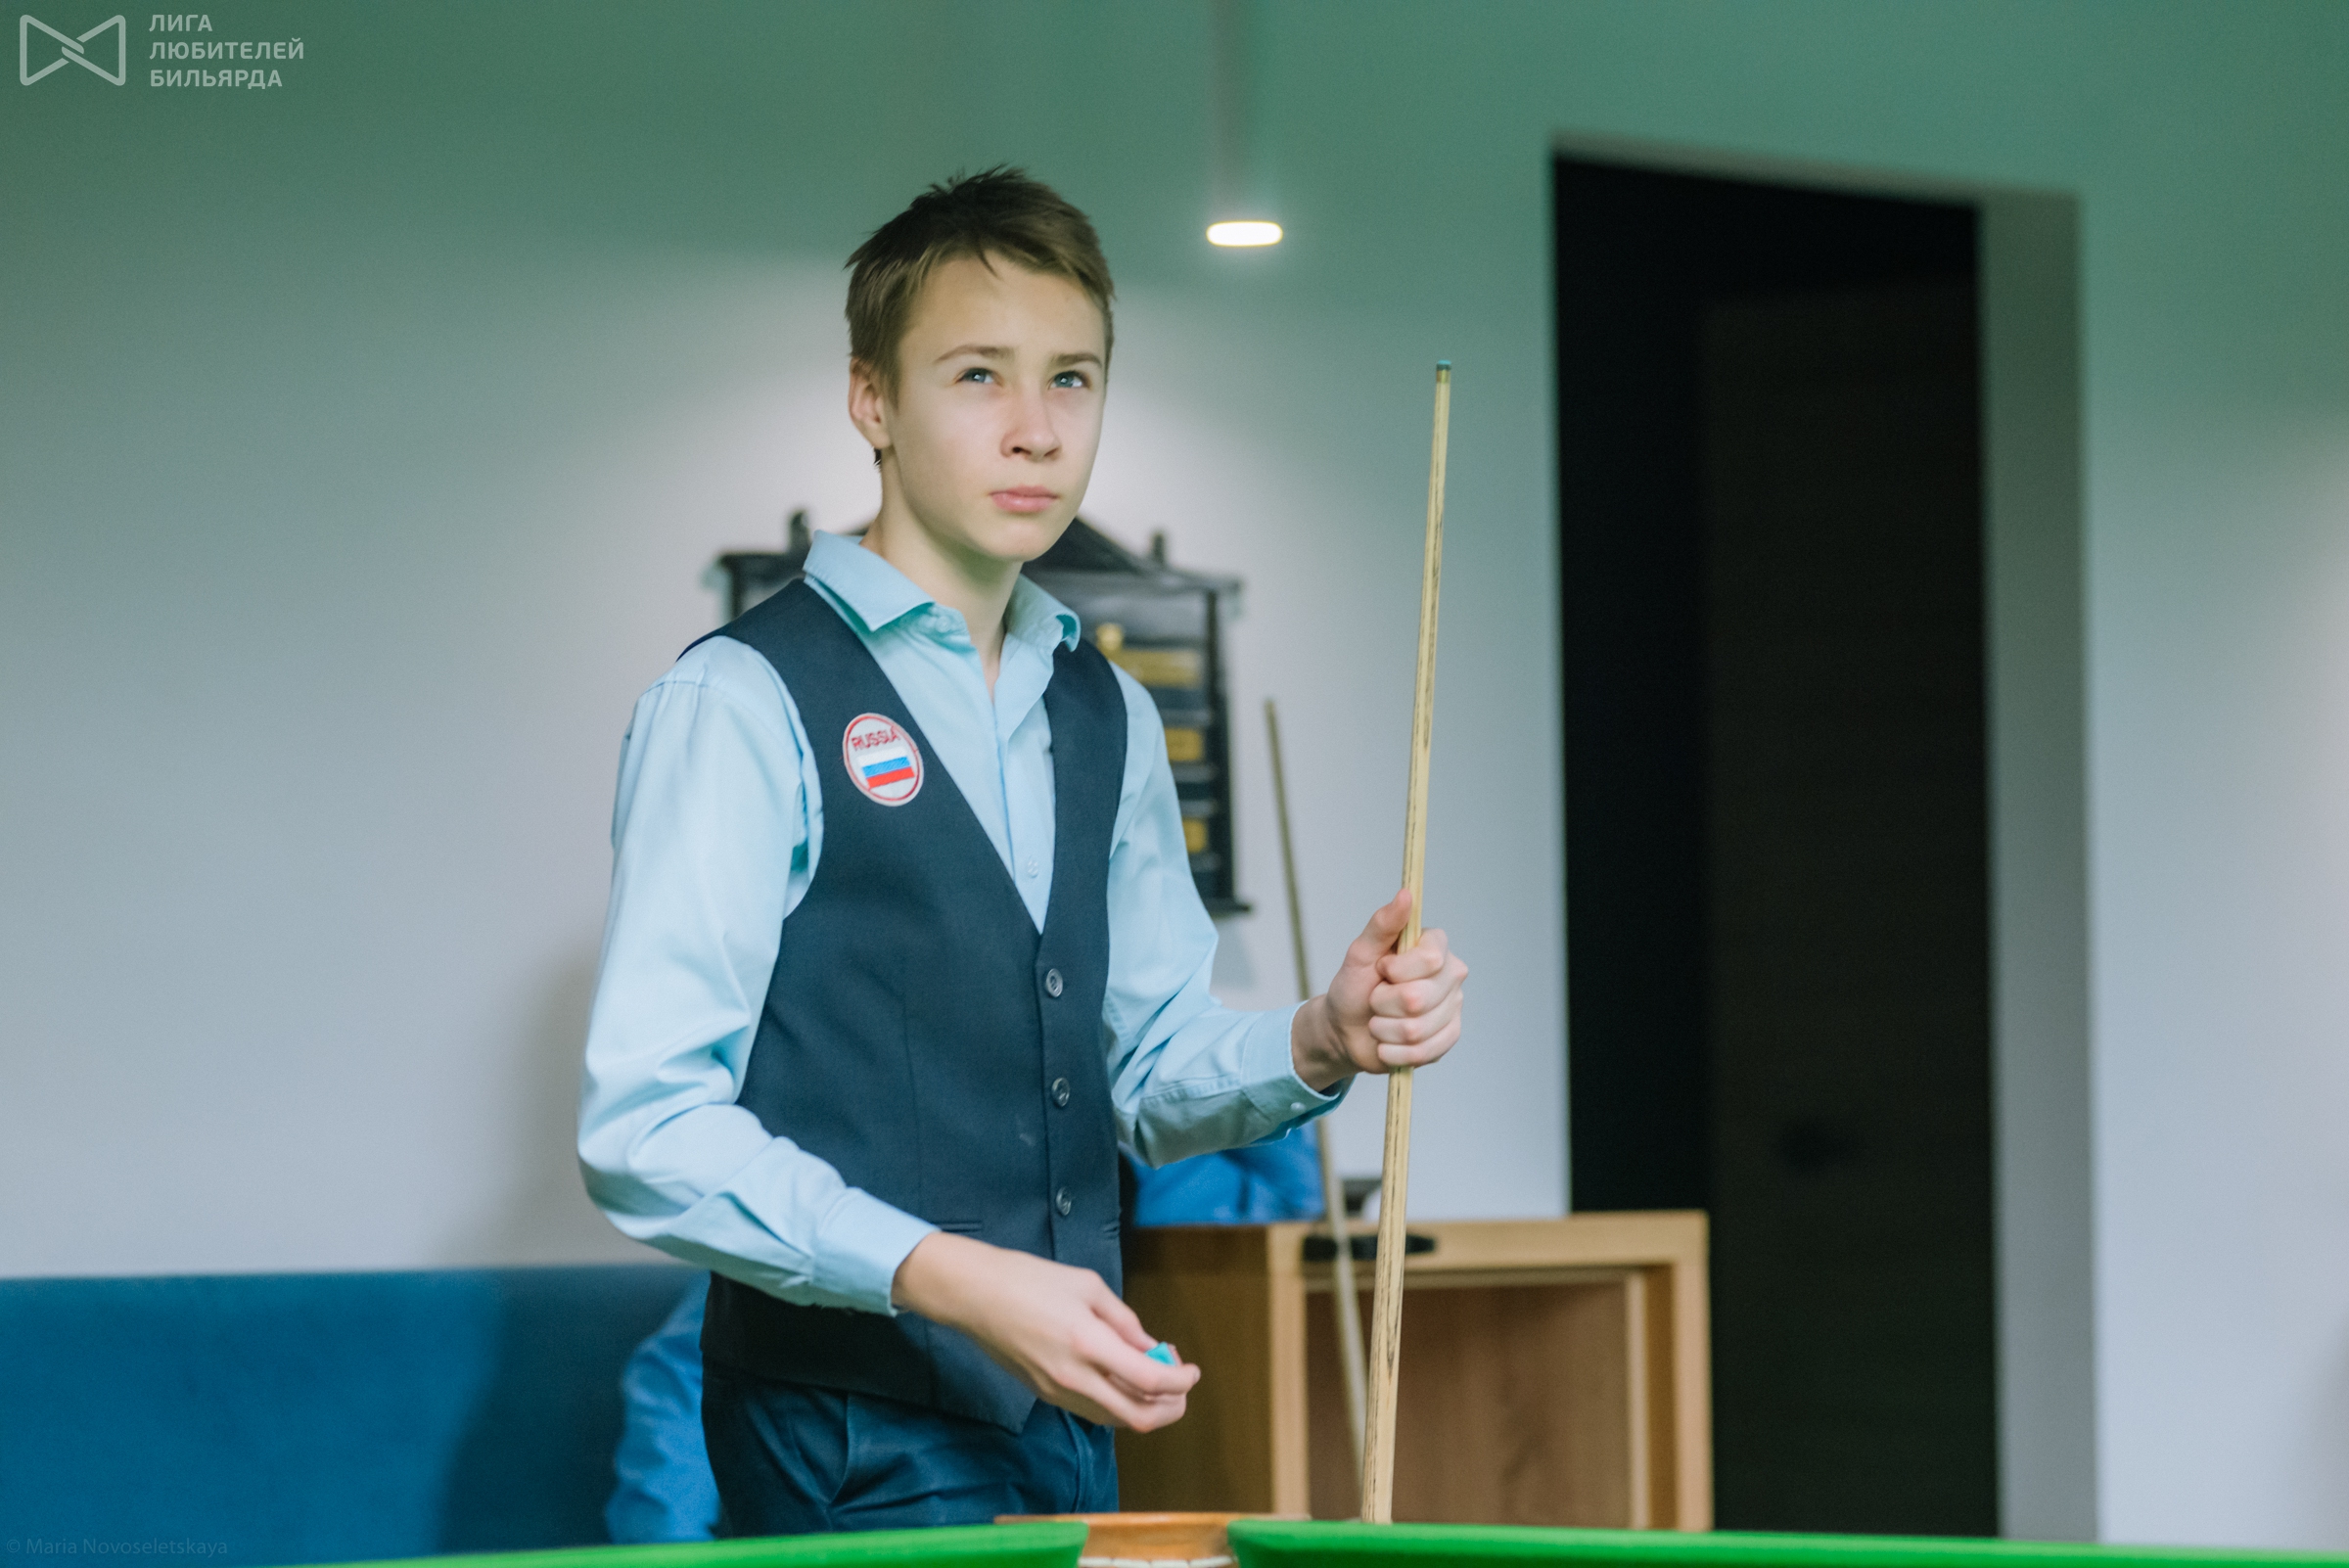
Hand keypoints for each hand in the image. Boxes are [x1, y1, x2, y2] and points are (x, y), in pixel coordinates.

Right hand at [890, 1232, 1198, 1430]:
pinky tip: (1122, 1376)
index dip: (1181, 1381)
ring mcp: (1058, 1392)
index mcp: (1089, 1344)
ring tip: (1151, 1372)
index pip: (1150, 1382)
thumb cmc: (1030, 1280)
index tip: (1192, 1370)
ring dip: (1144, 1405)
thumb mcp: (1088, 1287)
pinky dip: (1118, 1402)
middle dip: (1171, 1406)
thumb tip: (1151, 1348)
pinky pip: (1093, 1411)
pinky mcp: (1045, 1395)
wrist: (975, 1296)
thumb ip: (1124, 1322)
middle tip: (1180, 1381)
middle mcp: (1075, 1378)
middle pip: (1138, 1418)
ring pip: (1116, 1420)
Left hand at [1291, 888, 1467, 1091]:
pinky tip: (1387, 1044)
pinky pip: (1424, 1052)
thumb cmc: (1354, 986)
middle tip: (1375, 1000)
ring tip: (1379, 1022)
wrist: (1346, 1030)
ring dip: (1384, 1030)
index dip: (1397, 970)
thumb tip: (1405, 894)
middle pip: (1419, 998)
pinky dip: (1394, 1052)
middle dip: (1383, 1003)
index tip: (1381, 970)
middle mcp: (1451, 975)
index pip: (1431, 959)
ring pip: (1417, 1029)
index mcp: (1434, 947)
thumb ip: (1383, 924)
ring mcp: (1453, 1008)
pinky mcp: (1448, 1038)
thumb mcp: (1361, 953)